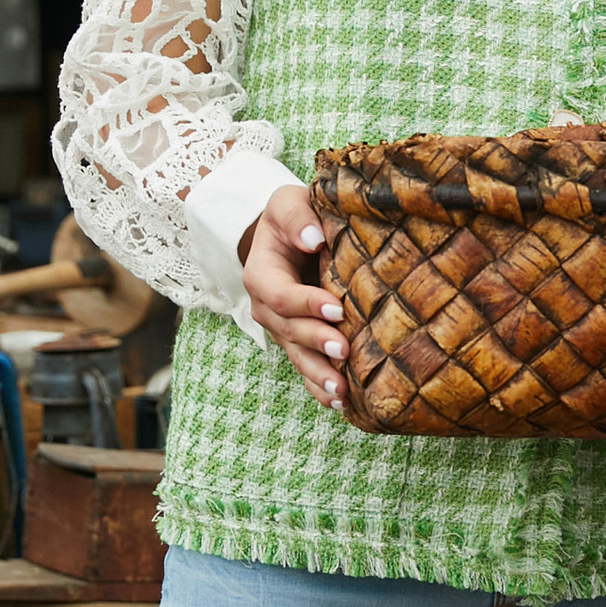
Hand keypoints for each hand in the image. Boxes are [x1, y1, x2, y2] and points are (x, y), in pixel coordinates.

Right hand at [241, 179, 344, 407]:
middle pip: (289, 331)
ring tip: (342, 391)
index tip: (337, 309)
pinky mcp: (300, 342)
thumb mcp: (288, 203)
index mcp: (261, 273)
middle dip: (317, 343)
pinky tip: (340, 403)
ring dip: (319, 376)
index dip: (306, 304)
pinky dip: (319, 388)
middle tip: (344, 351)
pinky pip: (305, 369)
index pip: (280, 294)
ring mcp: (282, 329)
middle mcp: (267, 307)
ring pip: (298, 357)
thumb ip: (296, 216)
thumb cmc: (294, 218)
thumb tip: (313, 238)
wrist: (293, 237)